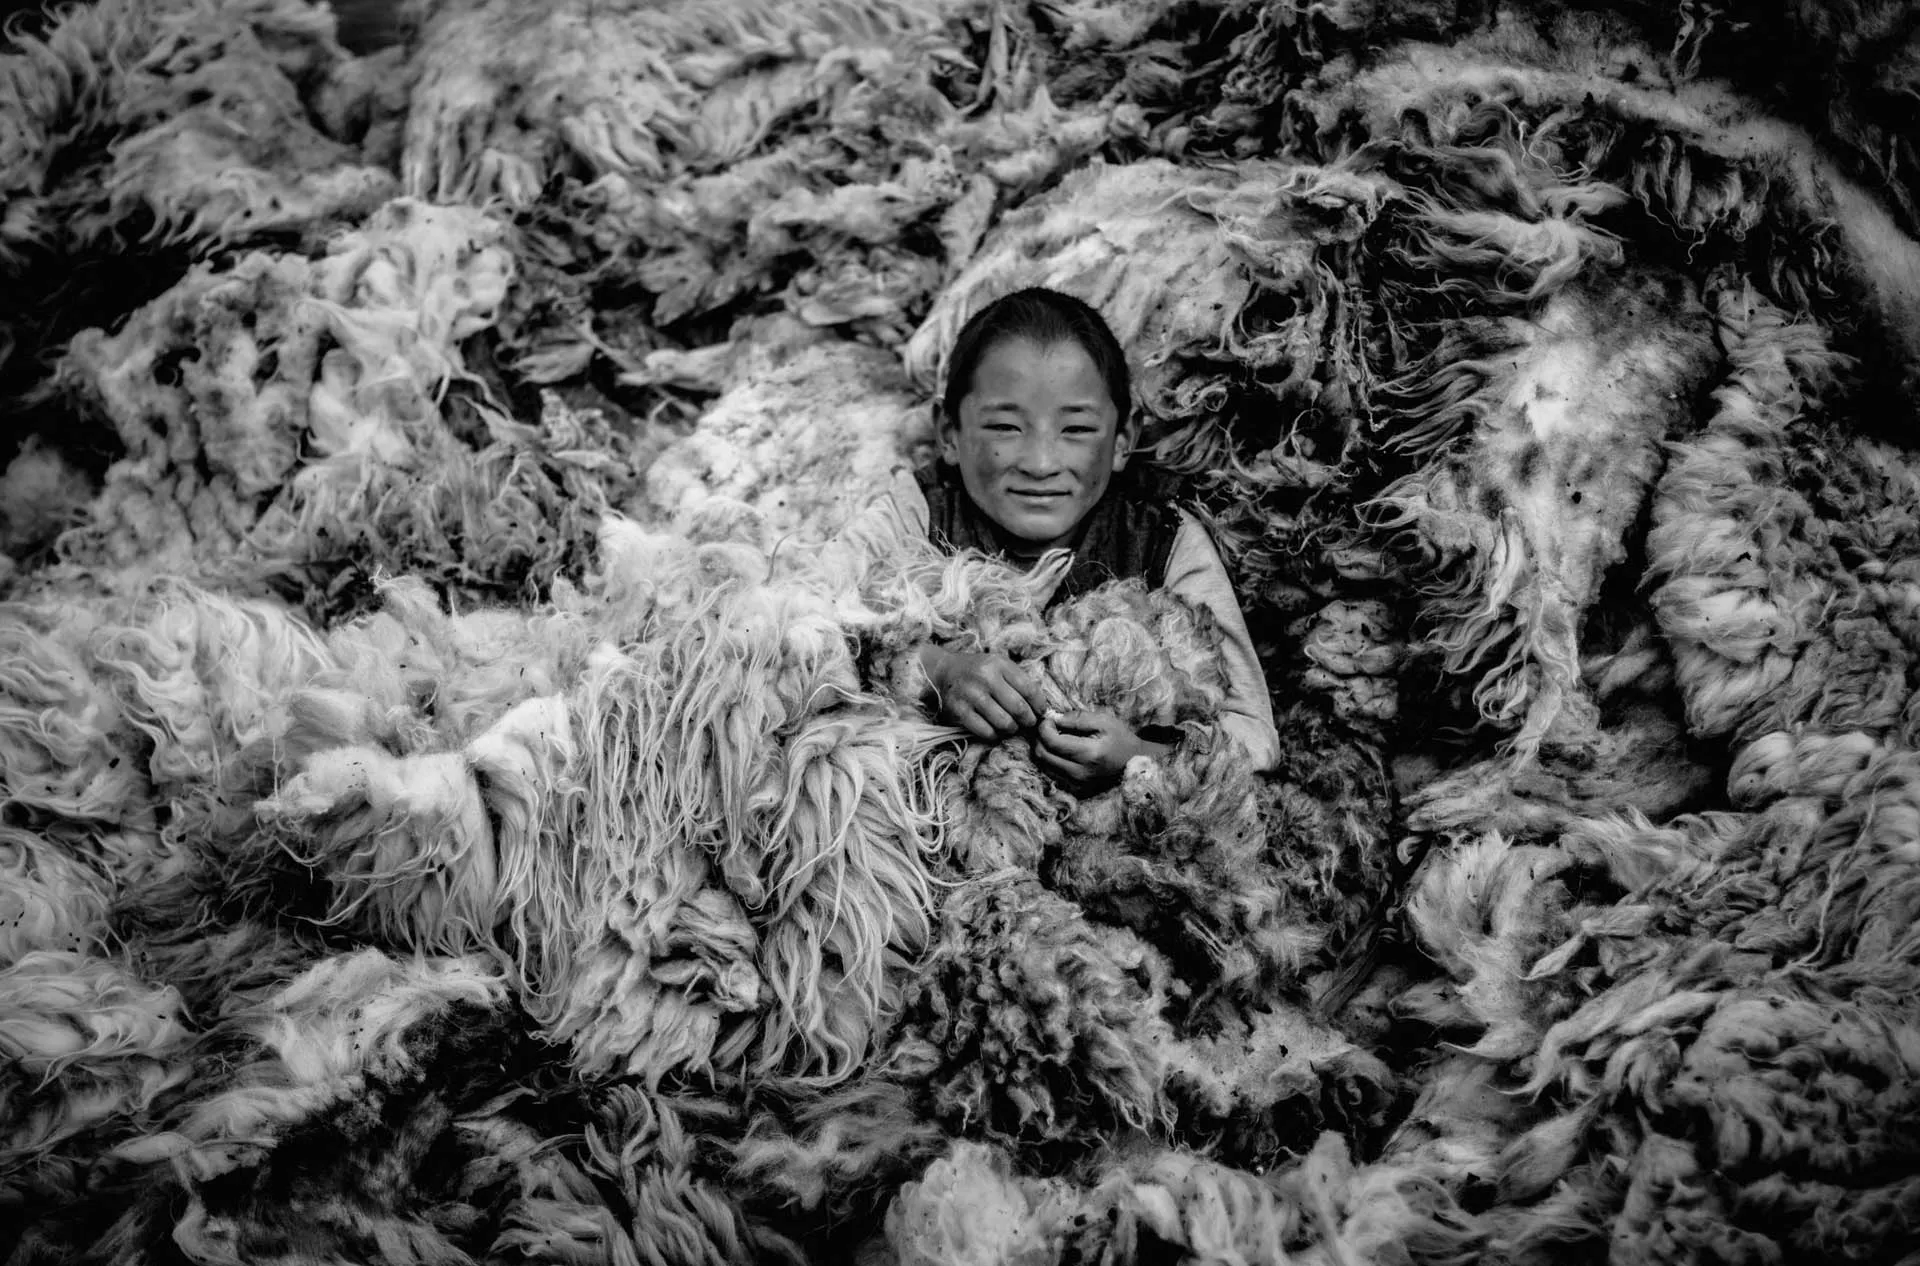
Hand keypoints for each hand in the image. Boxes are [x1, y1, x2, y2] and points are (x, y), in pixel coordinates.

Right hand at [920, 646, 1046, 739]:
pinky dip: (994, 735)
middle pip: (1019, 709)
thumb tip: (1041, 708)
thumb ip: (1020, 681)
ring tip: (1011, 726)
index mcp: (999, 664)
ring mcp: (971, 695)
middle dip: (1028, 721)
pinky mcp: (959, 711)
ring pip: (1004, 723)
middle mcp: (985, 677)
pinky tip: (994, 729)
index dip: (1039, 706)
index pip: (1029, 690)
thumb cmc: (979, 671)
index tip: (1040, 712)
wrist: (944, 672)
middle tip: (1027, 723)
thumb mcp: (999, 666)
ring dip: (1011, 729)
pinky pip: (986, 732)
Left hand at [1035, 709, 1170, 788]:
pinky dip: (1050, 758)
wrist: (1134, 763)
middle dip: (1040, 736)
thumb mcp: (1104, 721)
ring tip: (1055, 736)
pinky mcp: (1074, 787)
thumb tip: (1053, 718)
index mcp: (1088, 754)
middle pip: (1042, 754)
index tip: (1050, 718)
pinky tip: (1060, 749)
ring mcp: (1076, 782)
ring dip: (1043, 747)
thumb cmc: (1120, 738)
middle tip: (1050, 725)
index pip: (1051, 741)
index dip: (1044, 726)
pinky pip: (1050, 771)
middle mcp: (1079, 772)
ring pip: (1043, 764)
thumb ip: (1077, 718)